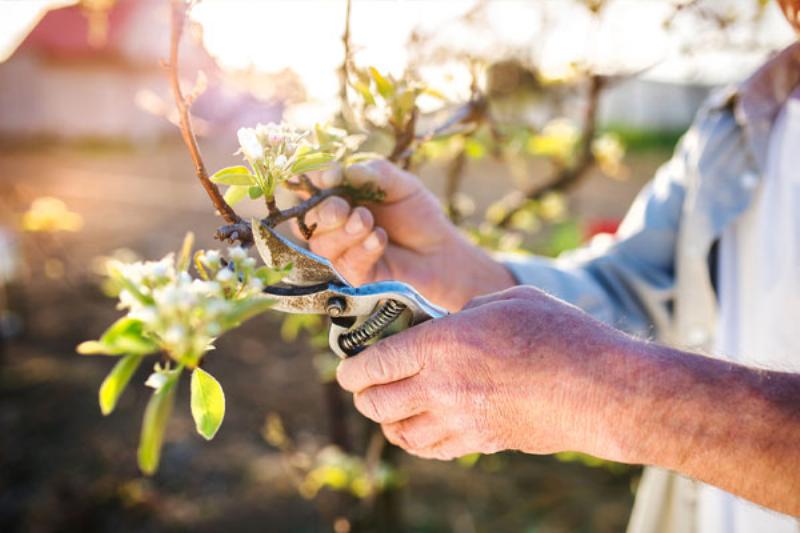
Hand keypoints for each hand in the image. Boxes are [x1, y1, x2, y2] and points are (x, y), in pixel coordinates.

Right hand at [300, 159, 513, 310]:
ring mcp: (341, 253)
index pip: (310, 187)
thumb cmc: (418, 215)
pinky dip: (362, 249)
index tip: (329, 176)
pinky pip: (345, 264)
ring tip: (369, 222)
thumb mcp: (401, 185)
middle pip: (307, 220)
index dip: (312, 181)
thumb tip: (344, 171)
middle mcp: (333, 225)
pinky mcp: (354, 276)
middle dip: (324, 212)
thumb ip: (375, 174)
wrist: (441, 251)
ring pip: (322, 244)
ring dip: (344, 232)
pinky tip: (379, 239)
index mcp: (339, 196)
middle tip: (344, 208)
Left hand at [336, 286, 635, 460]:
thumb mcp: (508, 300)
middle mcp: (441, 386)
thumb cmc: (561, 334)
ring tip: (388, 409)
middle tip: (364, 386)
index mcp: (443, 344)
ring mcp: (460, 420)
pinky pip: (432, 450)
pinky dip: (416, 441)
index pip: (375, 362)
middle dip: (363, 395)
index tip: (346, 369)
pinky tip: (419, 430)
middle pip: (377, 402)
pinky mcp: (482, 442)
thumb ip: (468, 309)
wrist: (602, 390)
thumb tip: (451, 320)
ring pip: (399, 433)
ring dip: (386, 421)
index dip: (352, 368)